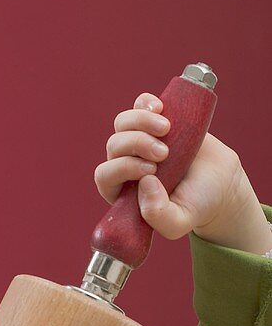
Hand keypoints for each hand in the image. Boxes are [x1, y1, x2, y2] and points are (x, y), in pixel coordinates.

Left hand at [94, 91, 257, 242]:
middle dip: (137, 144)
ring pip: (122, 123)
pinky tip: (160, 108)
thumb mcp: (179, 222)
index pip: (105, 175)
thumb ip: (159, 215)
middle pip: (114, 145)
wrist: (220, 183)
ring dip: (140, 122)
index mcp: (122, 192)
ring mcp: (139, 141)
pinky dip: (146, 103)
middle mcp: (125, 165)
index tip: (152, 171)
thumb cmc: (196, 205)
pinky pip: (139, 104)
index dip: (124, 168)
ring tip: (167, 128)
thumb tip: (144, 184)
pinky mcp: (156, 122)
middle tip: (164, 153)